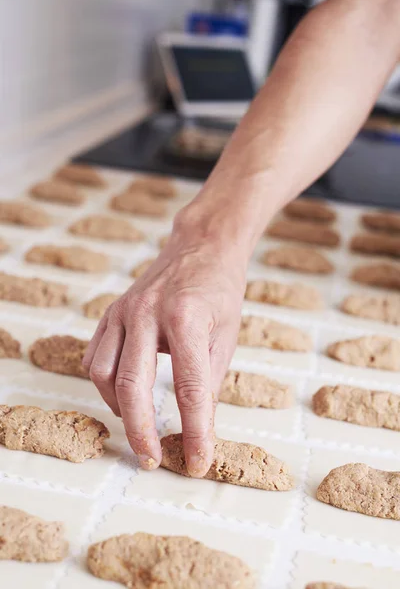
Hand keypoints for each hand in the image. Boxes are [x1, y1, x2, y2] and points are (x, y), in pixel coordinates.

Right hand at [83, 209, 246, 476]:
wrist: (201, 247)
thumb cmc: (219, 292)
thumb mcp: (227, 336)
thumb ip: (210, 382)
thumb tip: (199, 430)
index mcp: (186, 318)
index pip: (190, 388)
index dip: (194, 431)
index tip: (198, 462)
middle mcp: (148, 312)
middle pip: (133, 385)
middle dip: (141, 431)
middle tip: (151, 461)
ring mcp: (124, 310)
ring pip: (104, 373)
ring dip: (119, 408)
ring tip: (139, 425)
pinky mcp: (111, 312)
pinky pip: (95, 356)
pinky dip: (105, 384)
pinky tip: (122, 395)